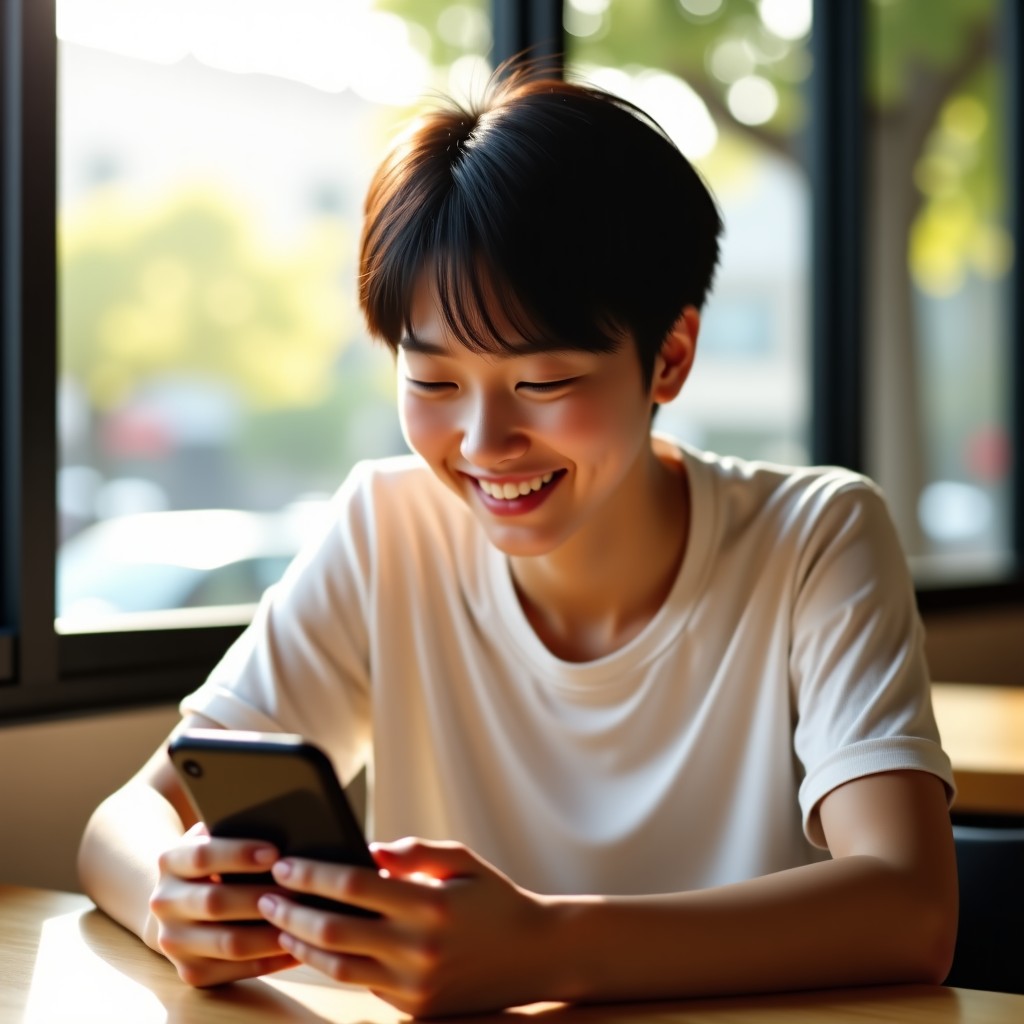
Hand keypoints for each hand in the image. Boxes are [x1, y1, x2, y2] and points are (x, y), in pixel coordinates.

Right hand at [149, 822, 298, 986]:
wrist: (180, 904)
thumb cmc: (217, 861)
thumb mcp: (216, 838)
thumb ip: (236, 829)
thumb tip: (285, 825)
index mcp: (170, 861)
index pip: (202, 856)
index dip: (239, 855)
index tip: (276, 853)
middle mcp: (164, 903)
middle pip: (215, 903)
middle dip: (263, 896)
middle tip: (301, 891)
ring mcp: (174, 942)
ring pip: (229, 943)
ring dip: (272, 934)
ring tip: (305, 921)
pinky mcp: (191, 971)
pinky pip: (237, 970)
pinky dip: (272, 961)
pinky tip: (298, 948)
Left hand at [258, 838, 555, 1015]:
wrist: (534, 955)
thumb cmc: (493, 897)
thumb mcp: (462, 860)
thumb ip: (414, 852)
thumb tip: (367, 850)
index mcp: (430, 904)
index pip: (354, 887)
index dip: (313, 875)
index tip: (285, 863)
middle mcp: (419, 949)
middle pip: (335, 931)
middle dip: (292, 911)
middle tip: (264, 895)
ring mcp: (415, 985)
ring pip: (339, 966)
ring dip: (302, 944)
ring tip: (279, 923)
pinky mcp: (414, 1008)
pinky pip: (361, 985)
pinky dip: (331, 965)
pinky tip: (314, 947)